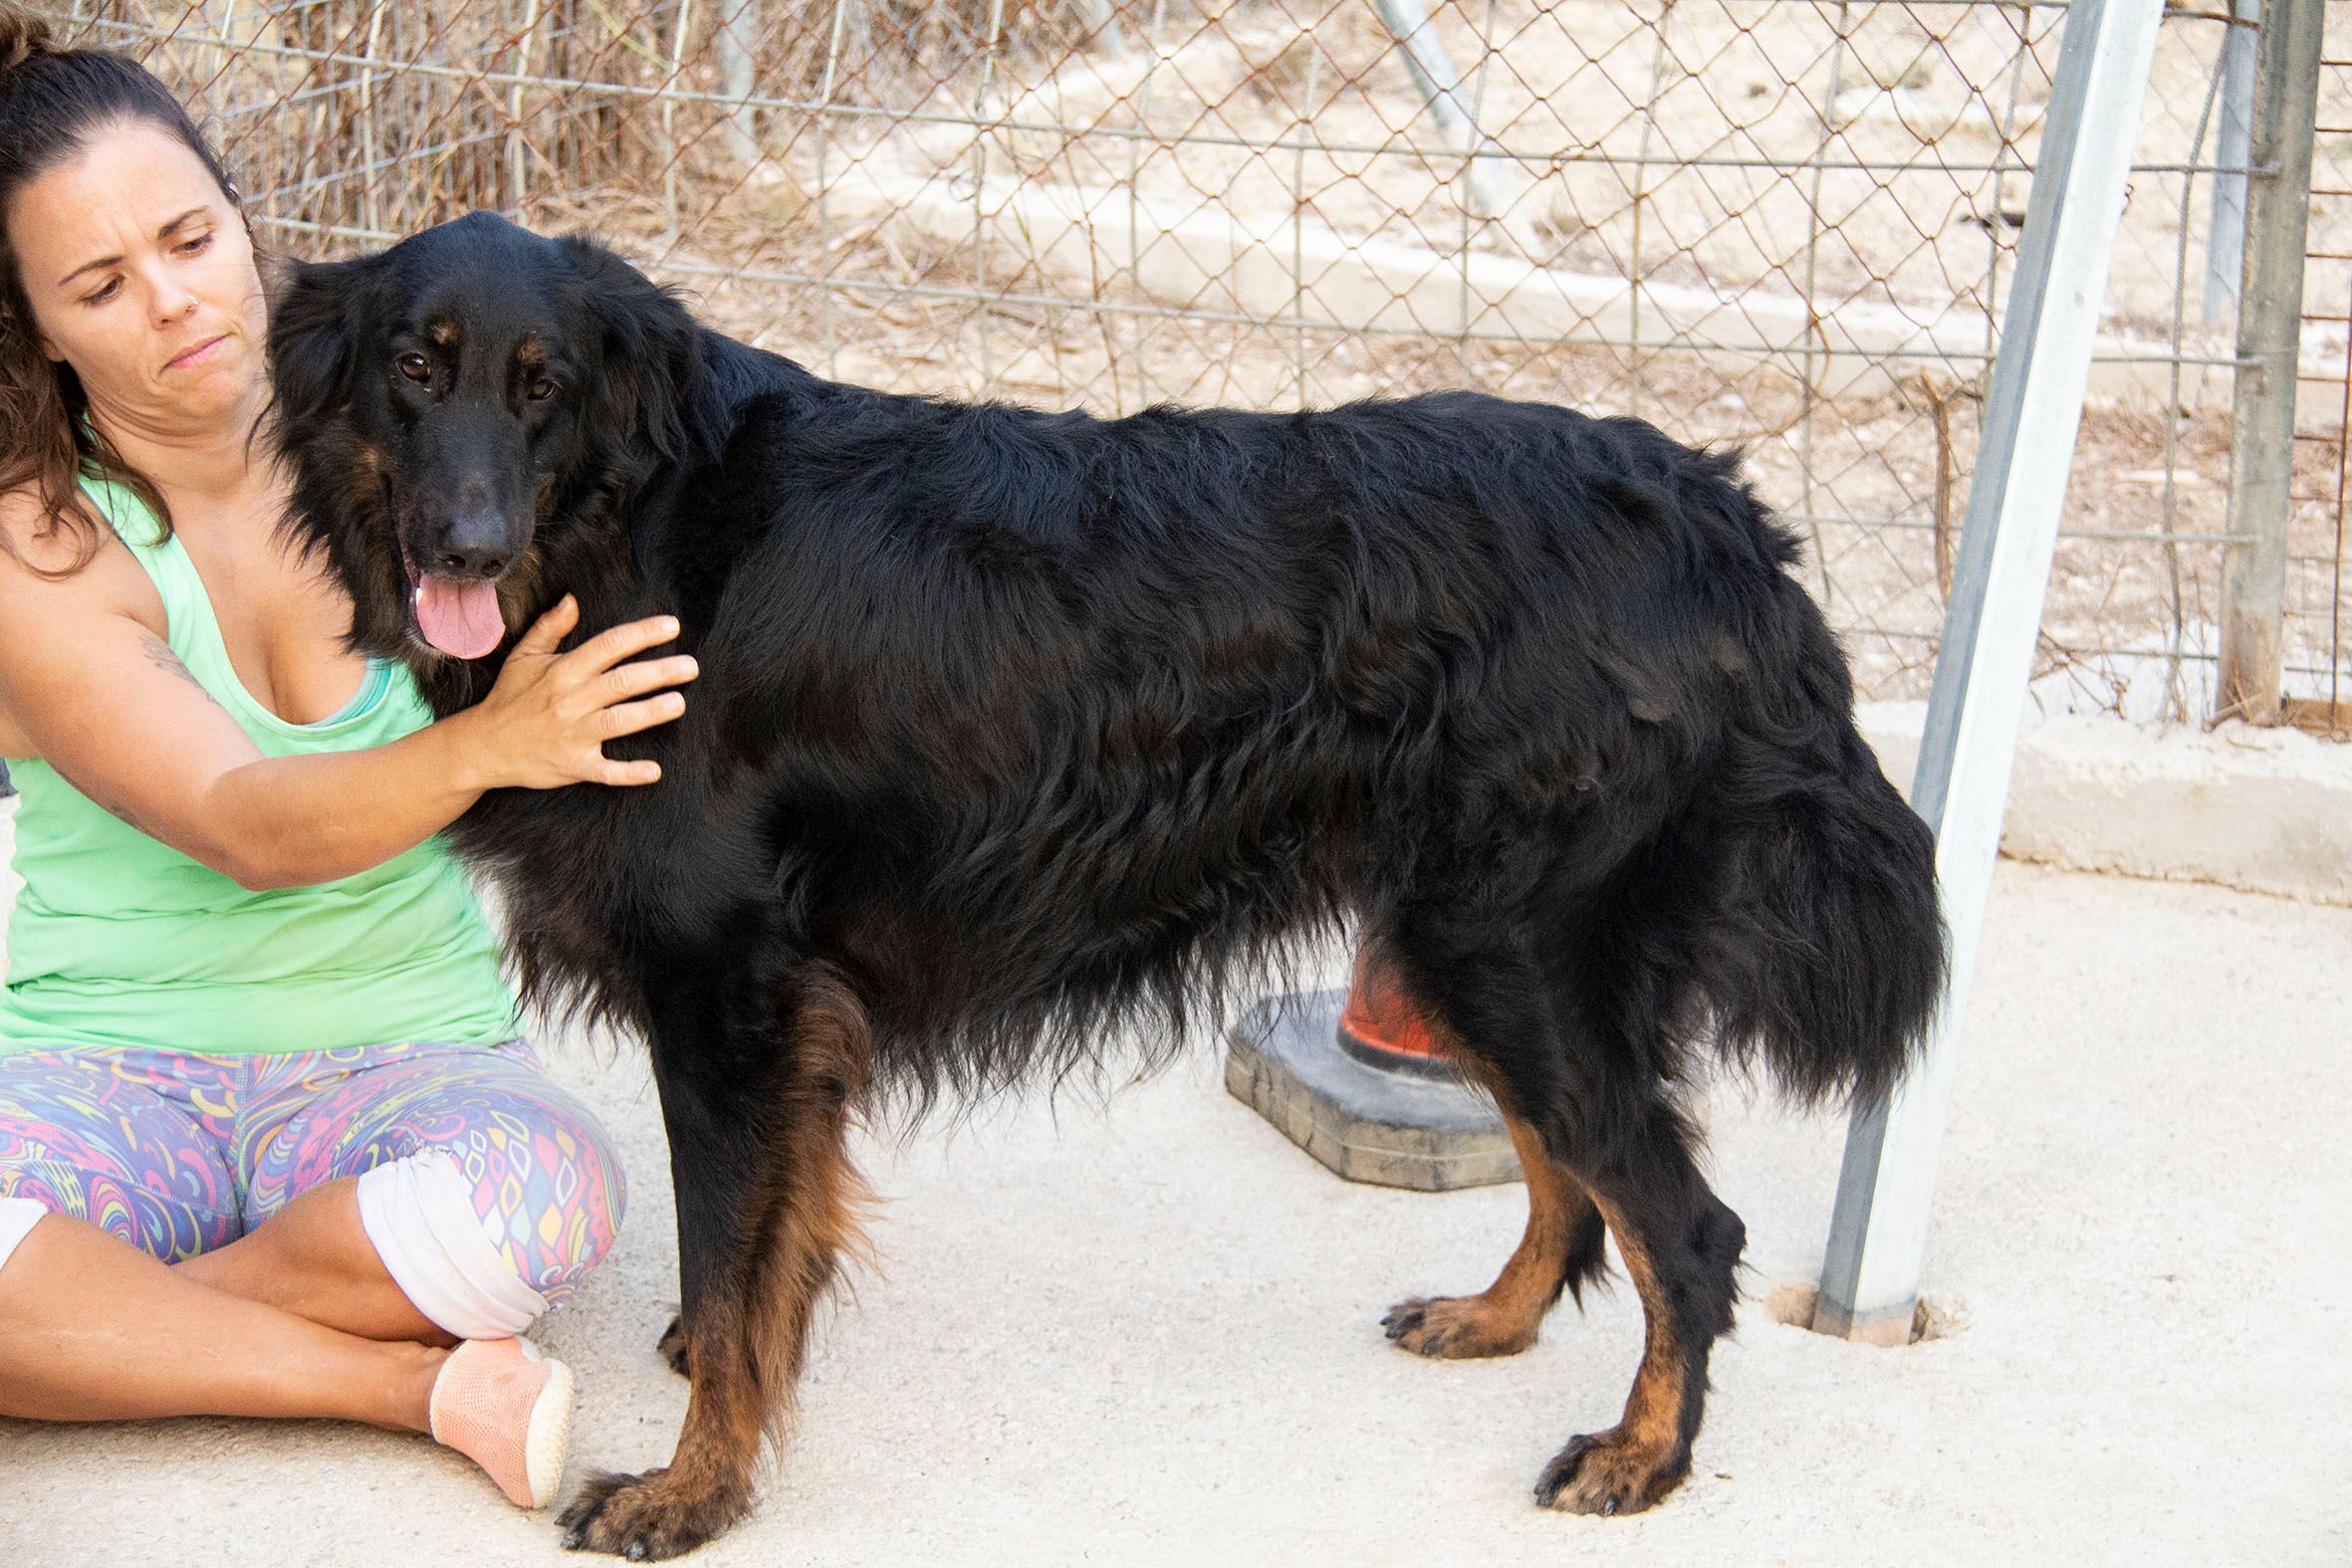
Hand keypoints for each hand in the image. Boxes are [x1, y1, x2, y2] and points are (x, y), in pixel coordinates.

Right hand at [461, 595, 698, 789]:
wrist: (482, 746)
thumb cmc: (510, 699)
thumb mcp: (524, 657)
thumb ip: (550, 628)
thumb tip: (572, 599)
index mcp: (563, 671)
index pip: (608, 646)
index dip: (642, 634)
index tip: (672, 627)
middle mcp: (570, 700)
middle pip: (621, 682)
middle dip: (659, 672)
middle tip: (691, 666)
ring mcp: (572, 734)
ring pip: (617, 721)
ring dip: (649, 713)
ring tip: (678, 703)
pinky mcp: (573, 765)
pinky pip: (605, 771)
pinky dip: (629, 773)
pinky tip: (654, 771)